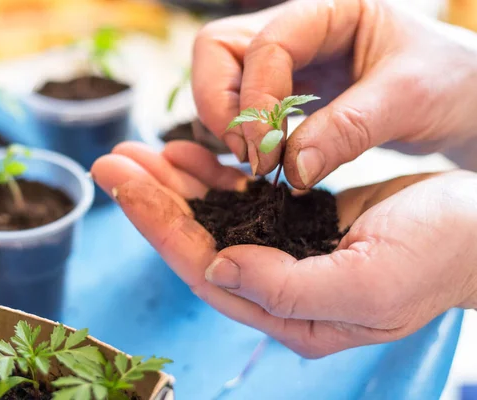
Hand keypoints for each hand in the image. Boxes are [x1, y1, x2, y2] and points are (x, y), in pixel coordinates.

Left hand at [92, 141, 476, 356]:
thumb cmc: (438, 255)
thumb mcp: (369, 284)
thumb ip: (286, 286)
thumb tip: (216, 268)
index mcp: (288, 313)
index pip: (204, 269)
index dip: (159, 225)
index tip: (123, 183)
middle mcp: (276, 288)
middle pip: (196, 244)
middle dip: (152, 201)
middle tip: (112, 161)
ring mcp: (282, 255)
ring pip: (212, 221)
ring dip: (174, 186)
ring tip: (137, 153)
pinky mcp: (294, 224)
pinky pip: (239, 201)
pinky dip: (212, 176)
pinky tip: (189, 154)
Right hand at [192, 0, 476, 184]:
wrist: (464, 100)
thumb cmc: (450, 81)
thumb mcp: (408, 98)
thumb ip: (348, 130)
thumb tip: (291, 169)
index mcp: (327, 10)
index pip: (264, 45)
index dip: (255, 100)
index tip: (266, 155)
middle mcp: (298, 30)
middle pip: (218, 53)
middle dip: (223, 107)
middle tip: (249, 157)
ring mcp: (288, 63)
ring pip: (222, 81)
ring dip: (227, 124)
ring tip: (258, 164)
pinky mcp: (286, 93)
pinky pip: (242, 109)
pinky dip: (242, 136)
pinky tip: (265, 162)